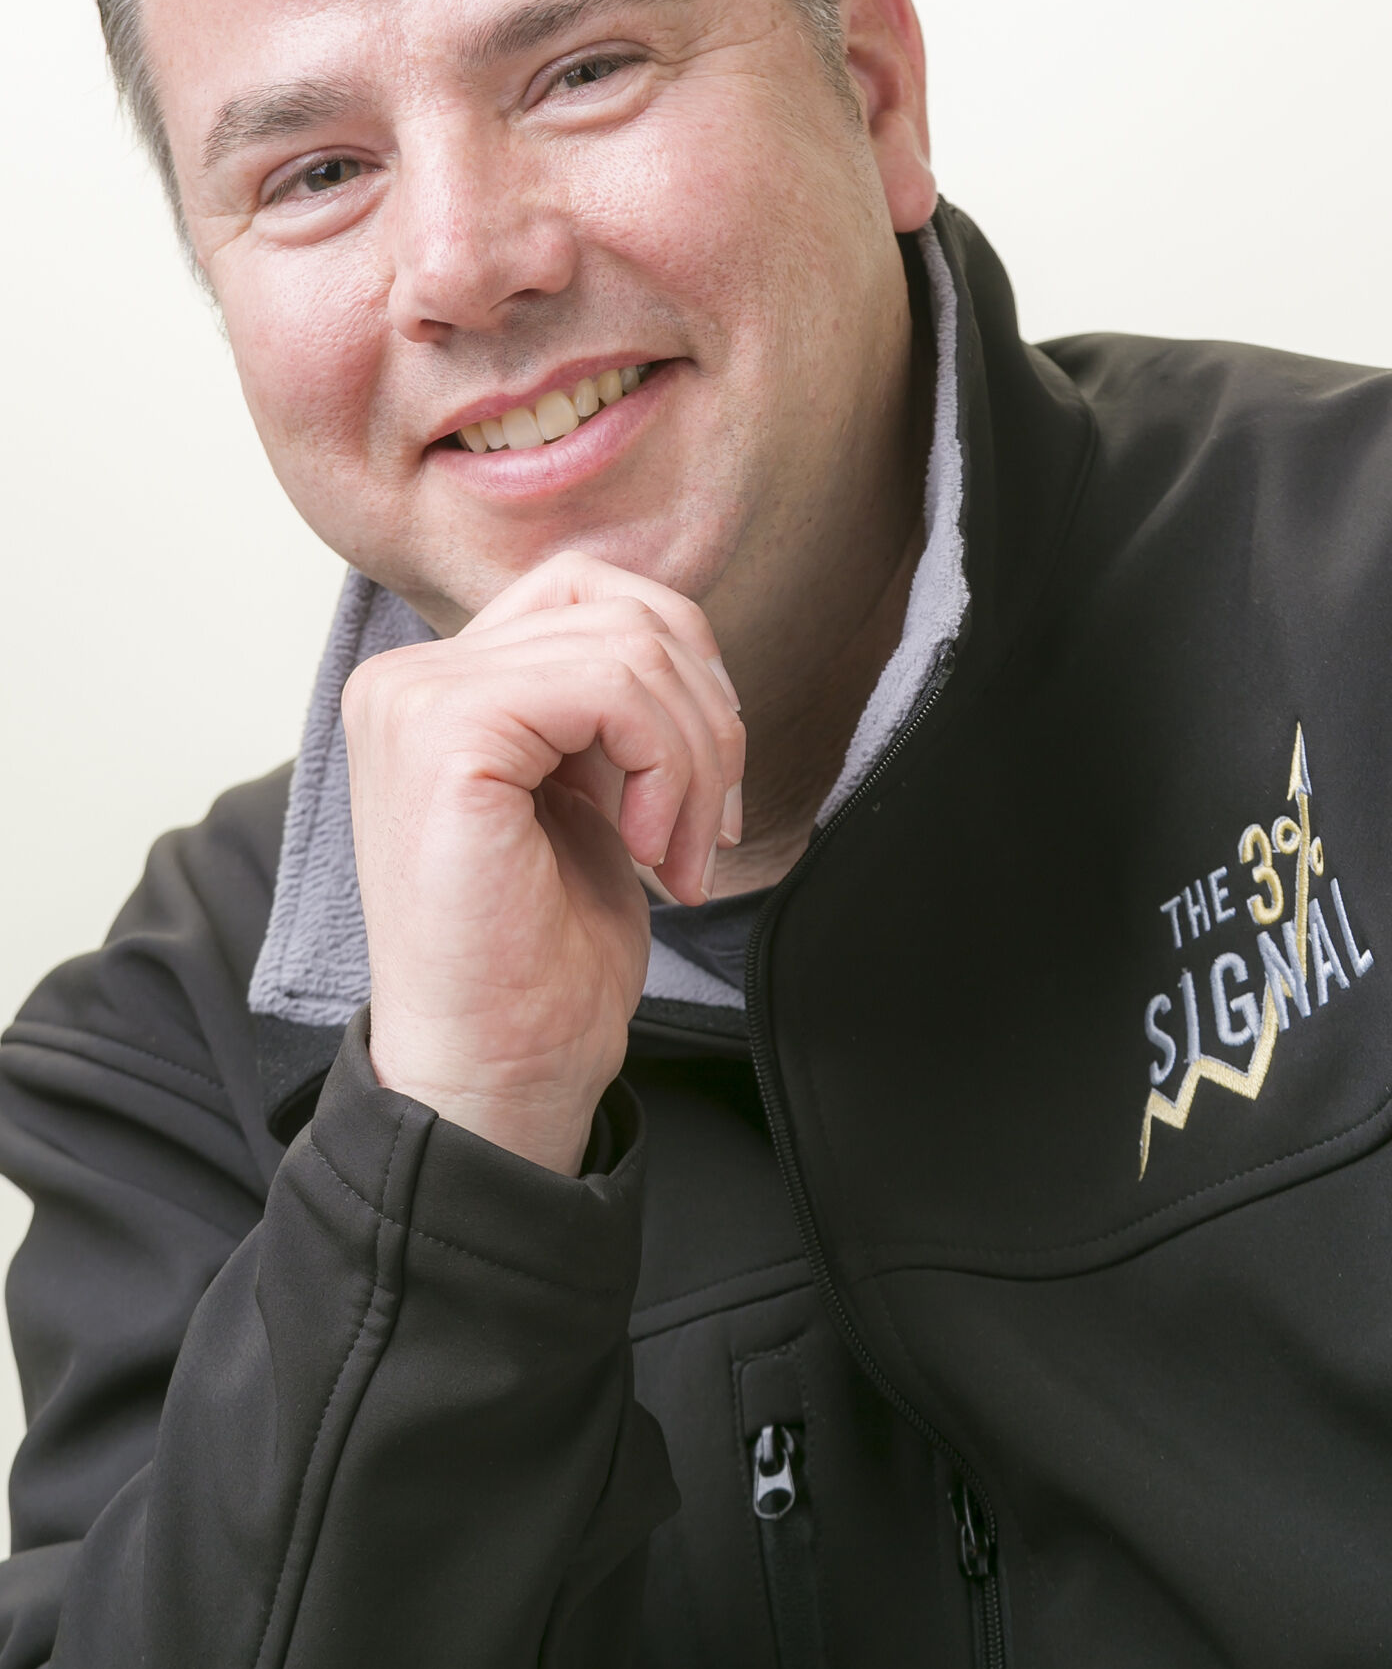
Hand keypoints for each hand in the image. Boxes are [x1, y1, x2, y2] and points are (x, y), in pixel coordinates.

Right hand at [342, 552, 744, 1173]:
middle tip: (707, 831)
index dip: (682, 675)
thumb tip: (681, 635)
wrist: (494, 1077)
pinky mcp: (446, 733)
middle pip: (621, 610)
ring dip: (695, 756)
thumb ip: (602, 702)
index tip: (704, 791)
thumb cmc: (541, 960)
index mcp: (434, 686)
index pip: (590, 591)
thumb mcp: (584, 795)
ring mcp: (415, 699)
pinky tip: (650, 849)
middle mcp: (406, 677)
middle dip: (705, 718)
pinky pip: (610, 684)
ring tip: (680, 852)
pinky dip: (667, 764)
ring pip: (629, 645)